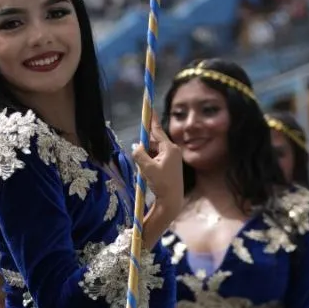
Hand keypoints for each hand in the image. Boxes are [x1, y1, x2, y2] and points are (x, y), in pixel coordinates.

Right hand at [134, 117, 182, 238]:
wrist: (172, 200)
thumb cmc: (161, 184)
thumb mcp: (147, 169)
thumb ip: (139, 154)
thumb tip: (136, 145)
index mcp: (169, 148)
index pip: (157, 130)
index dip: (151, 119)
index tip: (148, 106)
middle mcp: (173, 150)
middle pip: (154, 141)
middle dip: (145, 147)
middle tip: (142, 161)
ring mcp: (172, 157)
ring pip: (154, 150)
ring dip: (146, 157)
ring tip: (147, 173)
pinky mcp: (170, 164)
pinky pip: (156, 157)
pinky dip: (150, 162)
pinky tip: (148, 174)